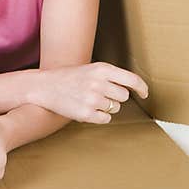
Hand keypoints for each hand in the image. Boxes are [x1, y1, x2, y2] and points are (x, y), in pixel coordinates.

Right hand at [31, 62, 148, 123]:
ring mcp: (93, 100)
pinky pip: (106, 119)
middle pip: (123, 97)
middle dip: (114, 97)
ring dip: (106, 106)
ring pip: (115, 108)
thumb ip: (110, 76)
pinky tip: (86, 108)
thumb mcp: (90, 69)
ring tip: (89, 100)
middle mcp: (99, 83)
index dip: (141, 88)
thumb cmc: (69, 78)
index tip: (144, 94)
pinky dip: (99, 116)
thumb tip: (133, 89)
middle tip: (98, 94)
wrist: (44, 86)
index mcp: (101, 69)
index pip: (132, 80)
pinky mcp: (87, 114)